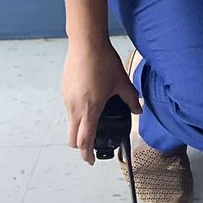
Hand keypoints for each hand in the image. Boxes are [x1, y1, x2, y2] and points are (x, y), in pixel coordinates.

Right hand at [62, 41, 141, 164]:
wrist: (86, 42)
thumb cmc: (103, 61)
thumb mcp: (121, 81)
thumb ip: (131, 98)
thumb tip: (138, 110)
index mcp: (90, 109)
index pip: (85, 141)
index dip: (88, 154)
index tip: (92, 160)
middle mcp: (75, 108)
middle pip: (73, 138)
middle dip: (81, 146)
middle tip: (92, 145)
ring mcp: (67, 99)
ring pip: (70, 123)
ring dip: (79, 127)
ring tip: (94, 117)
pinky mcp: (64, 90)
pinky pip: (69, 108)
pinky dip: (76, 112)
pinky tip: (89, 99)